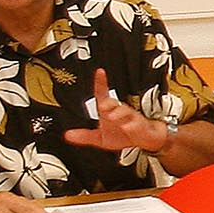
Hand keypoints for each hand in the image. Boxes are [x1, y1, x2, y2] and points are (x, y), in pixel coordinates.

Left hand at [63, 69, 177, 157]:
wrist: (145, 140)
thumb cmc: (124, 136)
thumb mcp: (101, 138)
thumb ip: (84, 136)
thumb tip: (68, 135)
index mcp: (110, 111)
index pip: (103, 95)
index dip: (100, 83)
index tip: (100, 72)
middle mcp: (120, 112)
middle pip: (114, 103)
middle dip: (108, 103)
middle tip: (102, 106)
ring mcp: (132, 118)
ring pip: (126, 112)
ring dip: (119, 113)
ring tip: (112, 116)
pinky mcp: (142, 126)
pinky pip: (138, 124)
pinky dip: (133, 125)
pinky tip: (127, 127)